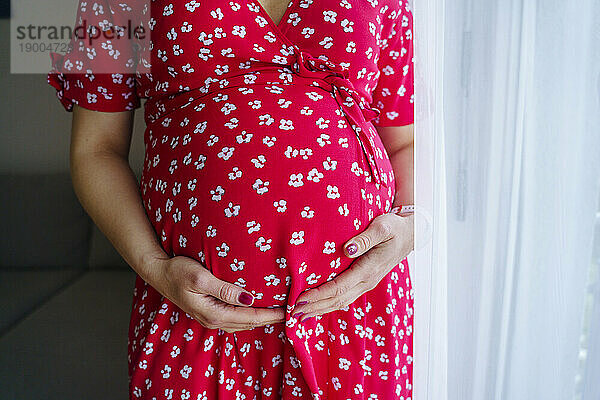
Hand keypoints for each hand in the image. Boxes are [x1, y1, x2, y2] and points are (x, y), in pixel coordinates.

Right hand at [147, 254, 285, 332]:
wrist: (158, 273)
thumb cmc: (178, 271)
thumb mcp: (201, 277)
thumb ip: (225, 289)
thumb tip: (249, 299)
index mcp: (214, 313)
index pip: (251, 317)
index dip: (272, 315)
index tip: (290, 310)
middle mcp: (214, 320)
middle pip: (250, 324)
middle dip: (272, 319)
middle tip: (293, 311)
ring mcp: (211, 318)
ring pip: (244, 323)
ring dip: (262, 319)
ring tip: (281, 312)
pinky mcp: (210, 312)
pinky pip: (236, 319)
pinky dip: (251, 317)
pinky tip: (259, 310)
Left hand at [291, 212, 413, 322]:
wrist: (411, 235)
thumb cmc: (395, 227)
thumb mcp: (383, 226)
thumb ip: (365, 238)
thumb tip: (348, 249)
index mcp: (369, 269)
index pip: (339, 287)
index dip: (318, 295)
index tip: (300, 299)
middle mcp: (367, 281)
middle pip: (337, 300)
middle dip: (314, 307)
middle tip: (292, 312)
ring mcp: (367, 284)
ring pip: (341, 302)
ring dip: (320, 309)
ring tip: (300, 316)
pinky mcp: (365, 282)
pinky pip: (345, 297)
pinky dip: (329, 304)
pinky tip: (317, 307)